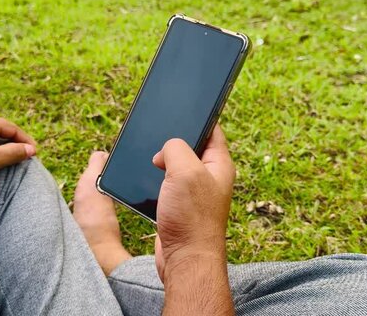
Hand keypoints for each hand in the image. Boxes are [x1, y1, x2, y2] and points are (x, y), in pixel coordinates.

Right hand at [152, 125, 234, 281]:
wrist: (185, 260)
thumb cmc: (192, 219)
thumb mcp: (184, 171)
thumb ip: (176, 148)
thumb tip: (165, 150)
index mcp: (219, 164)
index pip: (212, 129)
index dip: (198, 117)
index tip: (182, 107)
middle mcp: (210, 177)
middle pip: (191, 146)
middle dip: (173, 141)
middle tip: (158, 136)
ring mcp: (195, 192)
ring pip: (176, 165)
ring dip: (162, 162)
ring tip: (150, 160)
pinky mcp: (180, 206)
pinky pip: (167, 184)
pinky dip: (156, 180)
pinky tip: (146, 181)